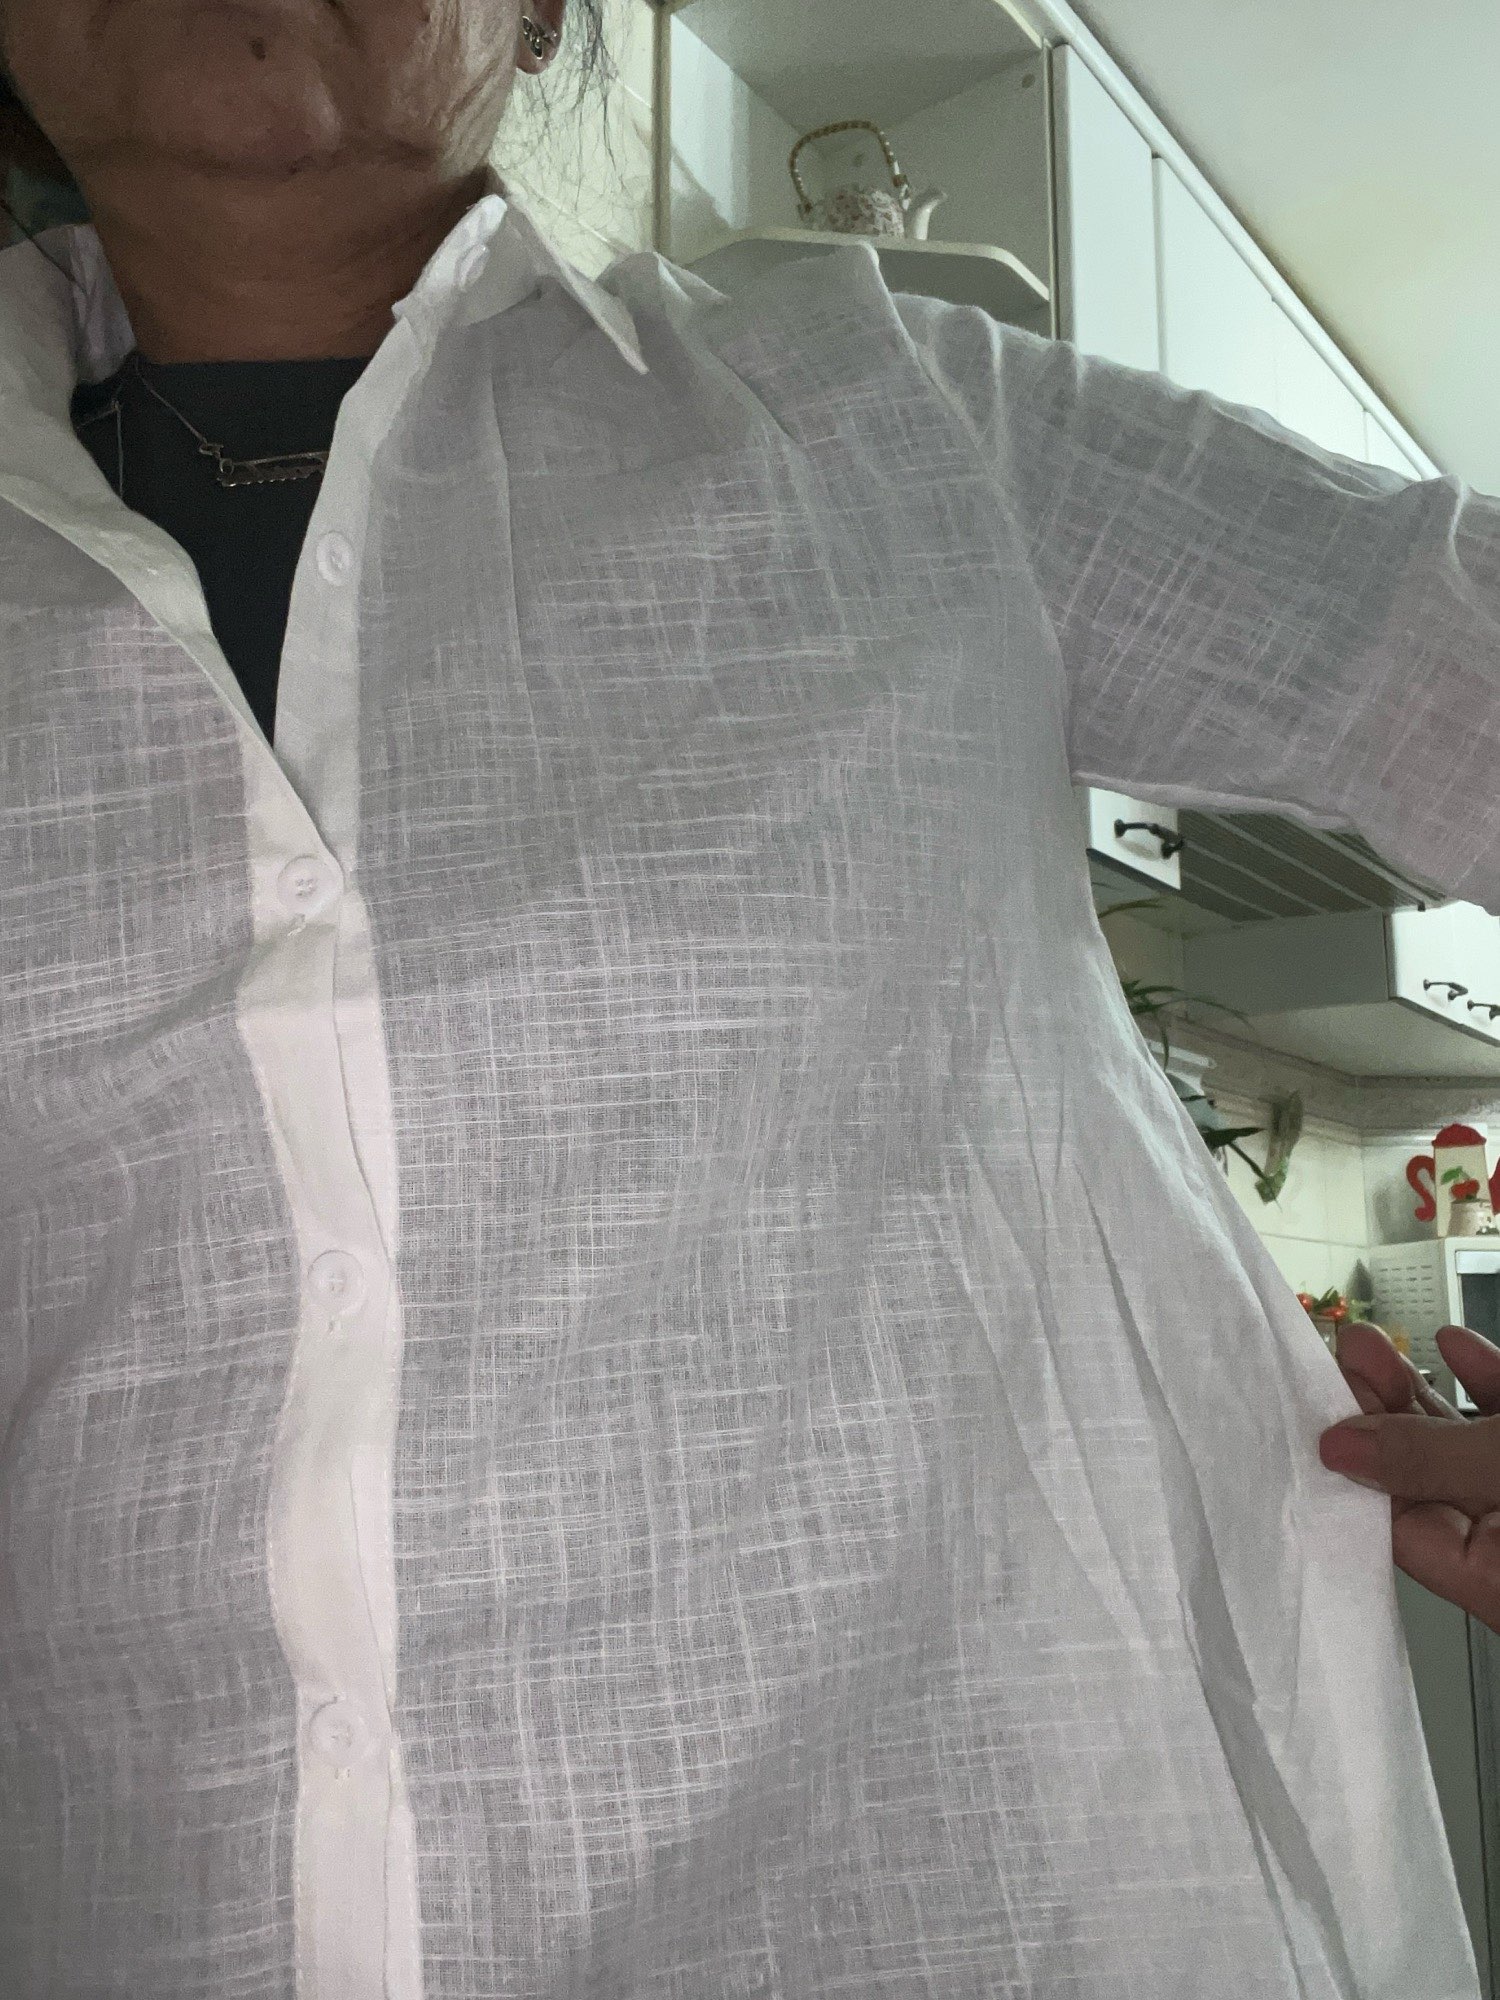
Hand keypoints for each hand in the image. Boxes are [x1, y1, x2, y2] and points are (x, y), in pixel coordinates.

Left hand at [1320, 1321, 1499, 1630]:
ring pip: (1470, 1449)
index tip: (1314, 1412)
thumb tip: (1341, 1449)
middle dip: (1381, 1413)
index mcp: (1494, 1581)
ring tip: (1372, 1345)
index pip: (1398, 1531)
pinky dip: (1486, 1384)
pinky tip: (1458, 1346)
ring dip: (1423, 1392)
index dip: (1353, 1469)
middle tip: (1341, 1361)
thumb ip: (1428, 1460)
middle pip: (1431, 1481)